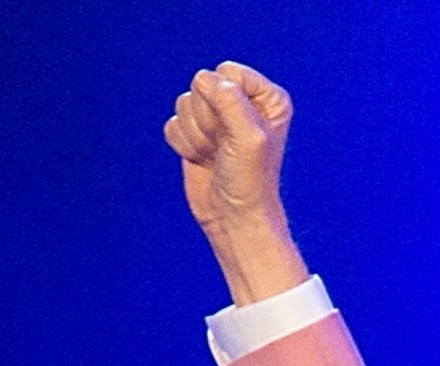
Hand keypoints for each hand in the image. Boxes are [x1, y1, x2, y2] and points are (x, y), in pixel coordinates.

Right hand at [164, 63, 306, 303]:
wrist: (234, 219)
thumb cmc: (250, 181)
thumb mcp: (248, 137)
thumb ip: (229, 100)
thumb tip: (202, 79)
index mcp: (266, 97)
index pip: (228, 72)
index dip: (224, 99)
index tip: (238, 132)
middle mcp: (242, 102)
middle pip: (202, 86)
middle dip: (208, 121)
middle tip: (225, 148)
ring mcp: (216, 118)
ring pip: (184, 104)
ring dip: (196, 136)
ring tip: (216, 155)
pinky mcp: (194, 134)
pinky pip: (173, 125)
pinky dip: (183, 145)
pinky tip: (202, 160)